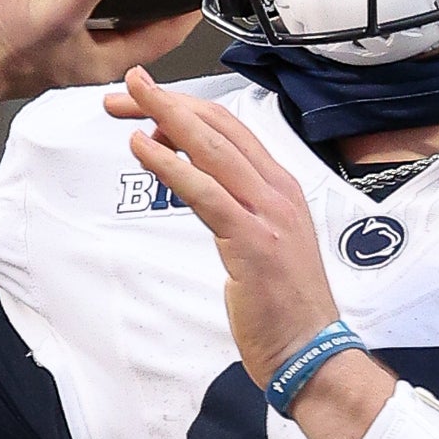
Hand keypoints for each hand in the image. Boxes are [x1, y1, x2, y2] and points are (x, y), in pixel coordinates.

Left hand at [109, 67, 347, 389]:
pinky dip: (171, 165)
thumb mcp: (263, 243)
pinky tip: (142, 148)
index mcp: (281, 188)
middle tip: (129, 86)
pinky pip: (206, 192)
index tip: (150, 100)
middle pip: (220, 127)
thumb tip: (198, 185)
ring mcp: (269, 214)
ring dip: (166, 117)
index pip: (231, 129)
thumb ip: (235, 210)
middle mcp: (278, 191)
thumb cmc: (284, 306)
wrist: (312, 352)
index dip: (188, 107)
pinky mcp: (253, 241)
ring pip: (213, 149)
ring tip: (127, 102)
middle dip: (170, 100)